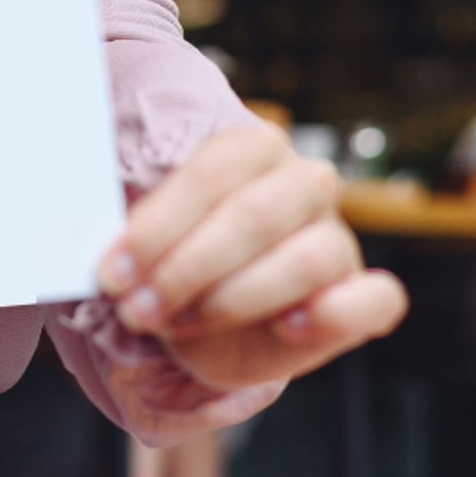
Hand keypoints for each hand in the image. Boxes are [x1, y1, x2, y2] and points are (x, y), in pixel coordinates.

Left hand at [96, 122, 406, 393]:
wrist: (214, 326)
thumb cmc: (180, 270)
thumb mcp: (148, 247)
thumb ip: (133, 239)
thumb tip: (99, 250)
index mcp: (253, 149)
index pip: (210, 173)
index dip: (156, 227)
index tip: (110, 272)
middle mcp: (305, 183)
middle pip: (254, 215)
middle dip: (185, 268)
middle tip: (136, 308)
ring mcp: (338, 237)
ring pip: (306, 258)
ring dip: (232, 298)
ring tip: (178, 323)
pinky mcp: (363, 294)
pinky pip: (376, 299)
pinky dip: (336, 313)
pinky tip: (289, 327)